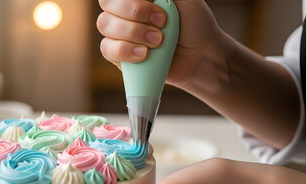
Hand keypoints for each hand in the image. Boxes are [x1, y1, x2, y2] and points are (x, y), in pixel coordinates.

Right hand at [97, 0, 224, 88]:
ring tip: (157, 42)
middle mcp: (124, 11)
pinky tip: (143, 55)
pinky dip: (124, 51)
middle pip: (107, 4)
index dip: (131, 1)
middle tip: (162, 24)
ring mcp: (119, 33)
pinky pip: (107, 49)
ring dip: (132, 33)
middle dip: (135, 13)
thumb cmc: (195, 24)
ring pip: (105, 25)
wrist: (201, 56)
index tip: (157, 6)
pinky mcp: (119, 56)